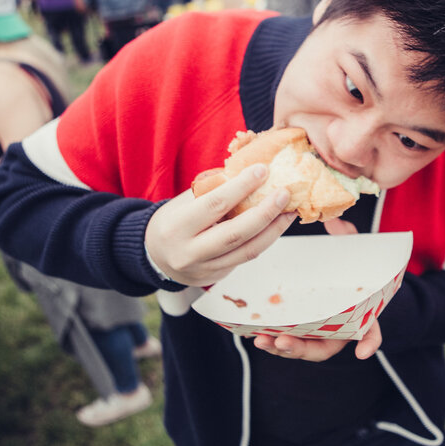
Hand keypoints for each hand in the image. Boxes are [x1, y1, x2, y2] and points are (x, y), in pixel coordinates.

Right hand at [144, 163, 296, 285]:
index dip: (241, 187)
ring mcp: (205, 268)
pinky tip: (278, 224)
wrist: (155, 256)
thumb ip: (213, 189)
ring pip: (247, 249)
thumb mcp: (184, 201)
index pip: (214, 204)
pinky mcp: (217, 276)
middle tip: (284, 193)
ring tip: (290, 210)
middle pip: (236, 233)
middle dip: (265, 211)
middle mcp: (189, 251)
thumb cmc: (174, 219)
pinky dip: (266, 239)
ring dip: (274, 228)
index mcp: (176, 226)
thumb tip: (250, 169)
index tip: (262, 170)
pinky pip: (247, 256)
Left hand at [252, 217, 380, 361]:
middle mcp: (337, 327)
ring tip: (261, 341)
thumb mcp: (347, 244)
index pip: (370, 330)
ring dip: (281, 347)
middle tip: (283, 342)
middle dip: (302, 348)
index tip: (362, 352)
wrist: (330, 264)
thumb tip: (335, 222)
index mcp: (358, 311)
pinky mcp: (296, 327)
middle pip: (324, 347)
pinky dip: (270, 340)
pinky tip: (252, 335)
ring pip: (301, 347)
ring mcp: (315, 330)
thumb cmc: (344, 258)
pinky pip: (284, 339)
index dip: (369, 342)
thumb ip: (344, 235)